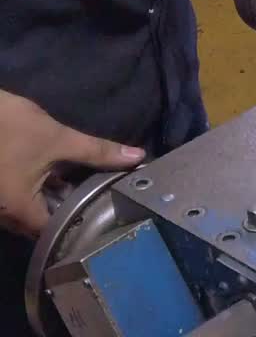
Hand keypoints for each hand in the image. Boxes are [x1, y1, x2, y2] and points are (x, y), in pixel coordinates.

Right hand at [0, 91, 145, 236]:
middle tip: (99, 200)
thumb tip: (138, 157)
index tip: (104, 216)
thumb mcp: (58, 138)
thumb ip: (98, 152)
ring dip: (52, 202)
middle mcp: (2, 214)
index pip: (54, 234)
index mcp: (17, 210)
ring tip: (85, 188)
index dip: (79, 226)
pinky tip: (56, 178)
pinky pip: (19, 199)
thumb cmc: (8, 126)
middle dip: (67, 213)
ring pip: (29, 211)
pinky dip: (37, 192)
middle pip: (40, 225)